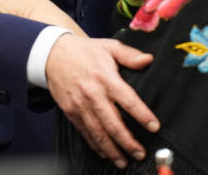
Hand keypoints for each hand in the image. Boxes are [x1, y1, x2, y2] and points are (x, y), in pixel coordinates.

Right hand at [45, 35, 158, 169]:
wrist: (53, 54)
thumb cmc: (85, 51)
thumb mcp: (109, 46)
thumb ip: (130, 55)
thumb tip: (148, 60)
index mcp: (106, 78)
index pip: (128, 100)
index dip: (142, 115)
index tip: (154, 127)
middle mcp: (93, 95)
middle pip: (113, 124)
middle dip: (128, 142)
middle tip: (140, 153)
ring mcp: (80, 105)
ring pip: (98, 133)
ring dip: (112, 150)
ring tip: (124, 161)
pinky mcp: (71, 112)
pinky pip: (85, 133)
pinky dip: (95, 145)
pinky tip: (105, 153)